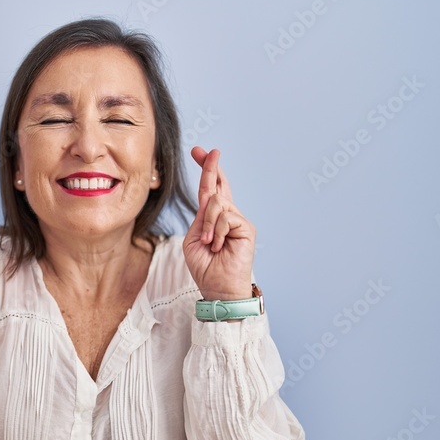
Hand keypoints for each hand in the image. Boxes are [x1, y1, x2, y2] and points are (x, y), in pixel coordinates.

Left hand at [183, 147, 255, 300]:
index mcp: (212, 219)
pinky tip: (217, 245)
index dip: (206, 170)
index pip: (209, 190)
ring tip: (208, 243)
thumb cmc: (205, 268)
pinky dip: (216, 231)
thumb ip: (200, 218)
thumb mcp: (193, 239)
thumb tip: (211, 199)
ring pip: (216, 203)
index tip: (199, 152)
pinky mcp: (246, 228)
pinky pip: (226, 216)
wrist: (218, 288)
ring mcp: (238, 221)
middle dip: (210, 167)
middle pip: (218, 185)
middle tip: (205, 151)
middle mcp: (227, 216)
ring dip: (207, 224)